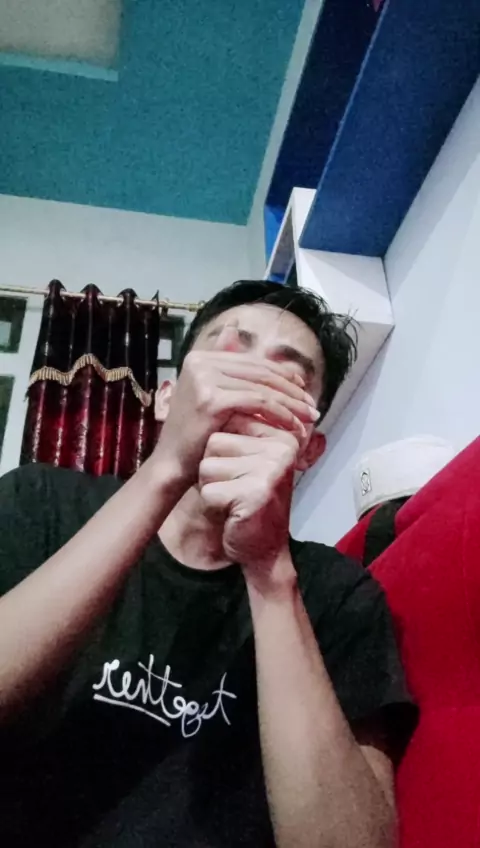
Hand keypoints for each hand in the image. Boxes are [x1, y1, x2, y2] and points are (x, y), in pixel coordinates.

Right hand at [155, 333, 318, 488]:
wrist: (172, 464)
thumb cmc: (194, 435)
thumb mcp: (209, 395)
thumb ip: (226, 368)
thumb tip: (234, 328)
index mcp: (199, 357)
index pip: (252, 362)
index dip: (282, 374)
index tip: (304, 390)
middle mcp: (200, 362)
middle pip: (260, 372)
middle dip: (292, 390)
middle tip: (313, 407)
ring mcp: (204, 378)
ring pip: (262, 387)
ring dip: (292, 404)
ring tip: (310, 418)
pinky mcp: (212, 399)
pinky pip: (258, 402)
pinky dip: (280, 413)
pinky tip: (293, 425)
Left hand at [198, 416, 298, 586]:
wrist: (265, 548)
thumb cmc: (250, 497)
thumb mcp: (251, 457)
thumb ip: (241, 429)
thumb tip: (217, 396)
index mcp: (282, 433)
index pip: (229, 421)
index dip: (221, 449)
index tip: (240, 469)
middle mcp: (281, 447)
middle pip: (214, 441)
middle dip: (214, 467)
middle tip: (236, 487)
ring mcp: (270, 470)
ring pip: (207, 465)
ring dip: (211, 485)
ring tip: (233, 497)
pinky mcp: (255, 493)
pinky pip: (208, 490)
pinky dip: (212, 505)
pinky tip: (232, 511)